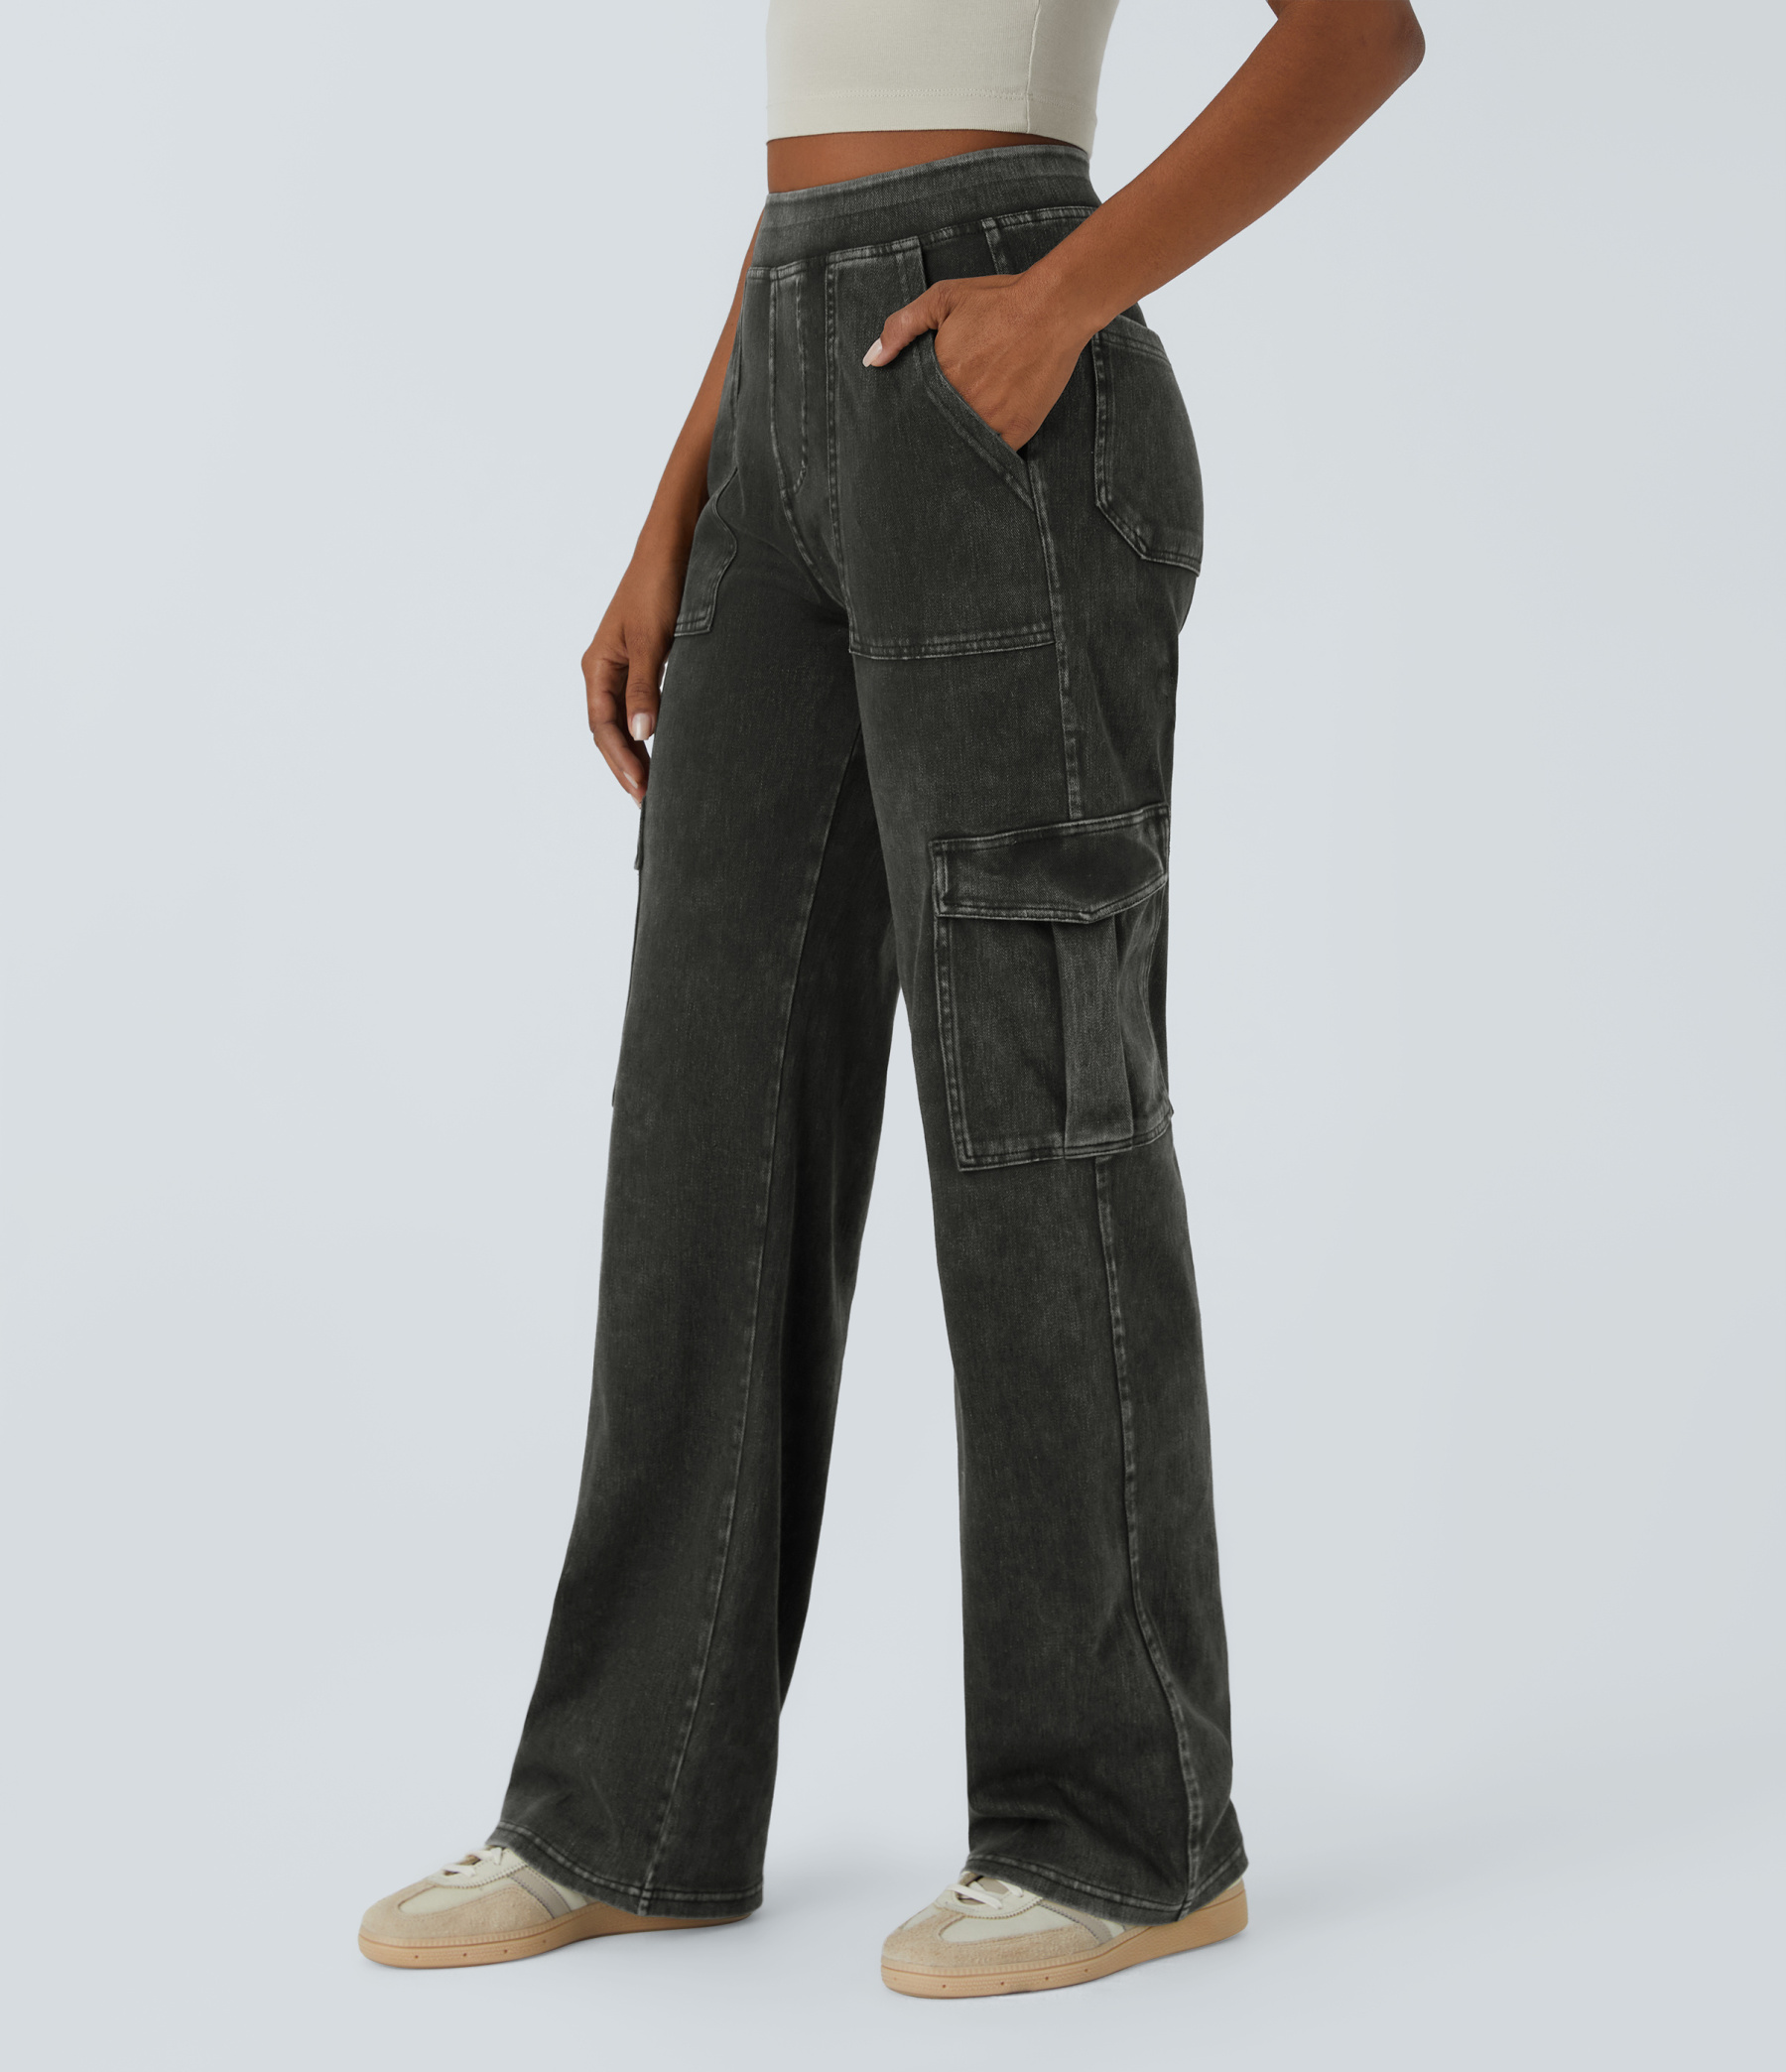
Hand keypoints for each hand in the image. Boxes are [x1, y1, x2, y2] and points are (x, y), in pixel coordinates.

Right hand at [582, 530, 688, 799]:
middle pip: (609, 731)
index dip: (621, 761)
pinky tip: (666, 748)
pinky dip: (650, 731)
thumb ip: (645, 687)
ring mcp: (625, 667)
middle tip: (648, 801)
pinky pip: (642, 707)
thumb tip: (642, 733)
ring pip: (624, 721)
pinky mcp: (647, 662)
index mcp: (597, 666)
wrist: (675, 546)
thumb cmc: (659, 585)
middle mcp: (606, 670)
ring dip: (637, 753)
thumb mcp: (652, 639)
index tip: (641, 789)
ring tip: (655, 785)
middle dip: (626, 766)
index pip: (603, 727)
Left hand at [863, 273, 1091, 448]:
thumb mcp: (943, 298)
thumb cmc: (1000, 300)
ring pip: (963, 446)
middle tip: (942, 426)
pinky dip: (989, 449)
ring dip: (960, 443)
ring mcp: (989, 422)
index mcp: (937, 377)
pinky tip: (987, 439)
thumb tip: (873, 360)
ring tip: (963, 435)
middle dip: (934, 431)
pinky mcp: (1017, 431)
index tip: (915, 415)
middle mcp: (960, 405)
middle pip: (936, 432)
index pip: (913, 411)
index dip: (913, 414)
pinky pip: (995, 454)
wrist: (1056, 306)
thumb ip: (902, 326)